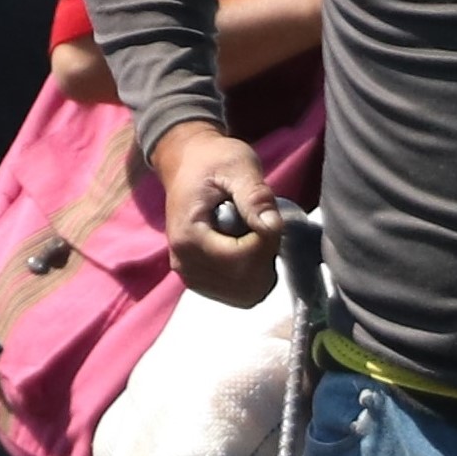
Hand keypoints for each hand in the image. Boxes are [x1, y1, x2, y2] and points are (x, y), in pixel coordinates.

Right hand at [154, 122, 282, 306]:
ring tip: (255, 237)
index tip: (270, 217)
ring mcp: (190, 276)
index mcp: (189, 237)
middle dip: (266, 257)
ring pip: (244, 294)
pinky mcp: (199, 280)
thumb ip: (255, 195)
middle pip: (244, 283)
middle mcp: (185, 264)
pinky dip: (253, 278)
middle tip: (263, 225)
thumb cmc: (213, 160)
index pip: (240, 260)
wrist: (188, 163)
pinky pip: (238, 295)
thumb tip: (272, 226)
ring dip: (262, 269)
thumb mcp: (237, 166)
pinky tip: (250, 250)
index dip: (267, 242)